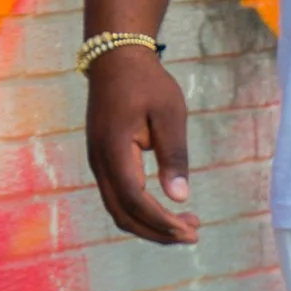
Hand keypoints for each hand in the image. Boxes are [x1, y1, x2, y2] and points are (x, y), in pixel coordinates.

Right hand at [85, 45, 199, 244]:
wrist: (115, 57)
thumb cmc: (147, 82)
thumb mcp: (169, 113)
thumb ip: (173, 155)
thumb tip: (179, 198)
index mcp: (114, 149)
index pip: (134, 200)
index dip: (161, 221)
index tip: (191, 229)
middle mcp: (99, 161)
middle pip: (122, 213)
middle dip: (157, 231)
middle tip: (192, 233)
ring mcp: (97, 161)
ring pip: (117, 208)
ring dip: (148, 224)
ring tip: (183, 225)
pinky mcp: (101, 159)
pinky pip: (117, 196)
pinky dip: (139, 211)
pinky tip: (163, 209)